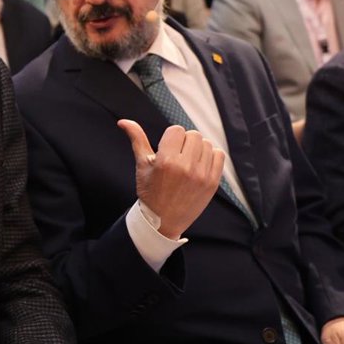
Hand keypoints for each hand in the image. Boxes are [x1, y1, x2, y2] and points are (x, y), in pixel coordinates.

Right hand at [118, 119, 222, 239]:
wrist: (163, 222)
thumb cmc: (150, 192)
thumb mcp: (142, 165)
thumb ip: (137, 140)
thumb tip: (124, 122)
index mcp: (166, 161)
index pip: (176, 130)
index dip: (170, 138)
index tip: (167, 150)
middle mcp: (185, 167)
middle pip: (193, 135)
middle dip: (184, 142)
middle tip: (177, 156)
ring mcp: (201, 176)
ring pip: (206, 144)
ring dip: (198, 149)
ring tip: (188, 161)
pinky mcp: (212, 183)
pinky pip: (219, 155)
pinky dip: (211, 156)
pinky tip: (200, 165)